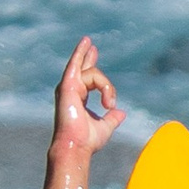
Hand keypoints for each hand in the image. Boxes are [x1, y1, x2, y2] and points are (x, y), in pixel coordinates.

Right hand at [52, 34, 124, 155]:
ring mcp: (68, 87)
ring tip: (109, 103)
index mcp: (77, 98)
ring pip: (93, 73)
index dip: (90, 65)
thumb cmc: (86, 140)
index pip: (86, 78)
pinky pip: (79, 68)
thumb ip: (112, 118)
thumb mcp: (105, 127)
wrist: (75, 146)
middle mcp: (70, 90)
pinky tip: (89, 46)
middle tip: (89, 41)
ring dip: (106, 87)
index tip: (94, 52)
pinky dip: (89, 65)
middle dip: (85, 54)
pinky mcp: (67, 86)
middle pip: (81, 67)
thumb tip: (121, 113)